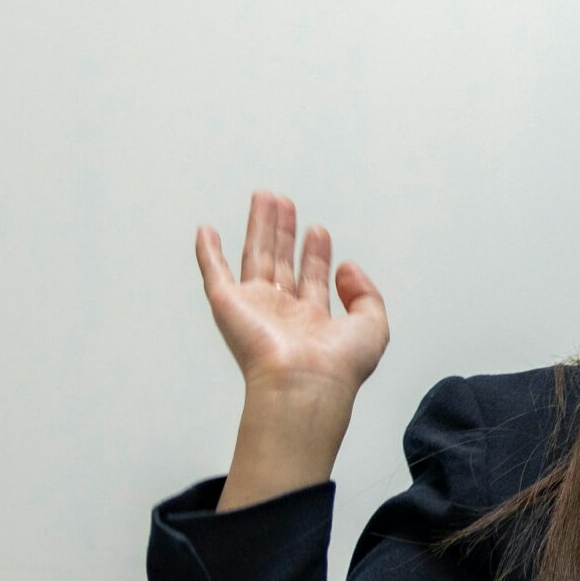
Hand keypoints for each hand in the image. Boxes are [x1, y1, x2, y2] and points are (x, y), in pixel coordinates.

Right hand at [195, 189, 389, 398]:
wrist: (305, 382)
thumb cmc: (339, 365)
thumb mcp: (372, 325)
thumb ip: (365, 294)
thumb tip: (347, 267)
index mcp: (313, 320)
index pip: (312, 278)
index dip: (316, 253)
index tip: (318, 231)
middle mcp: (282, 313)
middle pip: (281, 261)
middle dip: (284, 231)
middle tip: (285, 203)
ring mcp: (254, 308)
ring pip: (255, 257)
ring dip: (259, 227)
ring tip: (265, 198)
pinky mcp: (229, 305)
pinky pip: (214, 273)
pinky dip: (207, 252)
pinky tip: (207, 231)